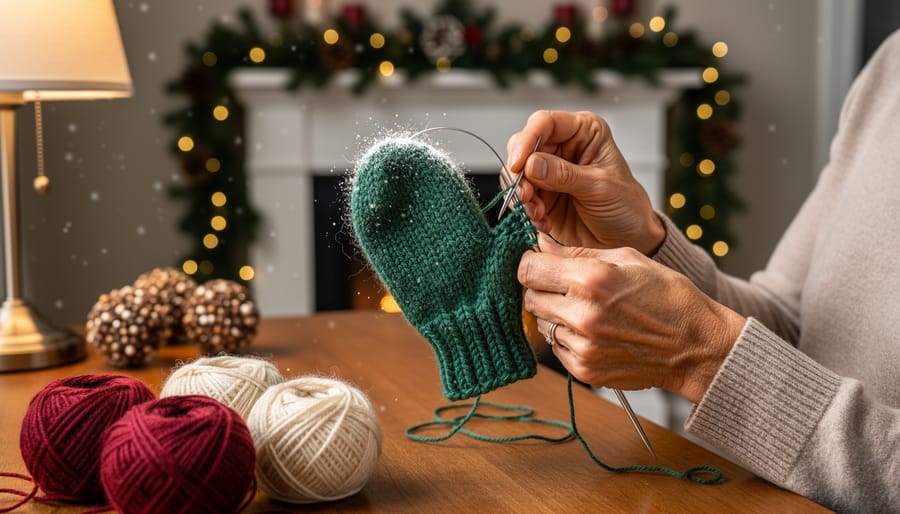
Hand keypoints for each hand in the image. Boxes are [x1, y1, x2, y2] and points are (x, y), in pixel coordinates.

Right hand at [506, 110, 664, 254]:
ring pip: (517, 173)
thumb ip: (564, 174)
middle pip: (524, 147)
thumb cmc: (626, 207)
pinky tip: (544, 221)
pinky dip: (527, 210)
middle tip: (526, 194)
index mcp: (583, 132)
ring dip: (523, 195)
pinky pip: (521, 197)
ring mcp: (549, 172)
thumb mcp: (599, 187)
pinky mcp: (541, 195)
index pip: (545, 123)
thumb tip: (531, 164)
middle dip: (520, 172)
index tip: (519, 163)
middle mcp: (563, 147)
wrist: (627, 239)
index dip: (527, 139)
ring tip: (538, 213)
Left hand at [517, 234, 744, 402]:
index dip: (532, 263)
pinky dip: (567, 338)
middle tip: (565, 287)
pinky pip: (556, 347)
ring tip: (587, 310)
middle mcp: (582, 315)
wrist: (697, 347)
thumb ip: (579, 252)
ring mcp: (582, 346)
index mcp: (591, 280)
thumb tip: (542, 245)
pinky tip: (594, 331)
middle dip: (542, 288)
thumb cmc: (669, 296)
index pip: (528, 268)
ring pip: (541, 324)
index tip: (541, 263)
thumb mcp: (629, 258)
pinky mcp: (584, 370)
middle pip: (530, 297)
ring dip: (555, 314)